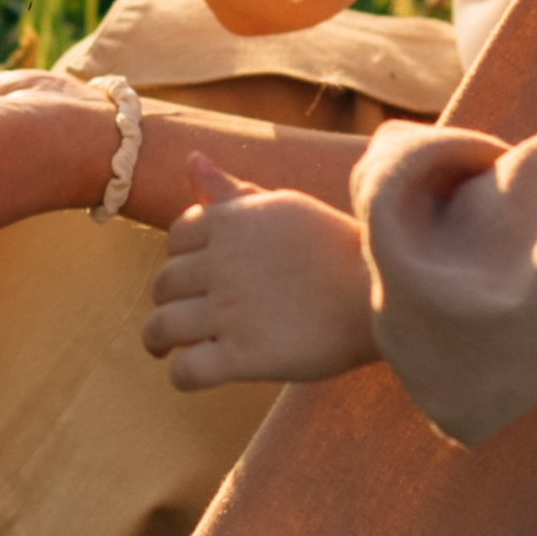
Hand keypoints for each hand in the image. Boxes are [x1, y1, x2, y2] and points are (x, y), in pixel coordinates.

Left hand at [143, 154, 379, 388]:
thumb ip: (233, 191)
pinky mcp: (244, 356)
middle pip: (164, 284)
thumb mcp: (284, 207)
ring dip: (156, 340)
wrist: (380, 292)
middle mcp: (222, 264)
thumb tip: (192, 160)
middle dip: (168, 300)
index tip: (194, 276)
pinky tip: (193, 373)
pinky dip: (181, 375)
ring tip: (162, 348)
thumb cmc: (337, 247)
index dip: (181, 259)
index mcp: (230, 222)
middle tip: (177, 315)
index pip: (176, 240)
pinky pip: (187, 371)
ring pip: (162, 327)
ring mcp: (230, 311)